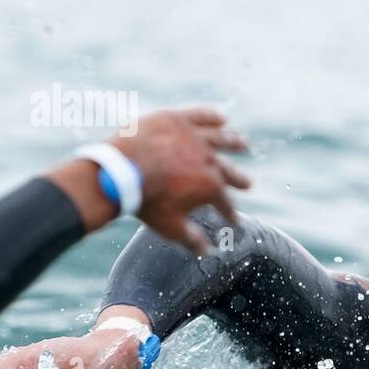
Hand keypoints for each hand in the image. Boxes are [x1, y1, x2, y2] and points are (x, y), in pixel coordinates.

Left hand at [114, 108, 250, 254]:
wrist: (120, 171)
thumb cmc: (145, 202)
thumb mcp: (169, 226)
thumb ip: (191, 239)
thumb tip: (205, 252)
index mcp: (210, 187)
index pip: (225, 203)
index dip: (229, 213)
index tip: (233, 220)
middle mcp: (209, 160)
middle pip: (228, 170)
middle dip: (238, 180)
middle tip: (247, 184)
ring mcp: (194, 137)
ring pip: (219, 139)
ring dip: (233, 142)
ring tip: (243, 143)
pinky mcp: (177, 120)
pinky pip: (200, 116)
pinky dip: (212, 117)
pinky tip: (222, 118)